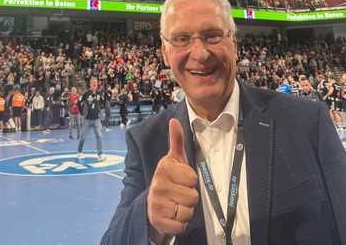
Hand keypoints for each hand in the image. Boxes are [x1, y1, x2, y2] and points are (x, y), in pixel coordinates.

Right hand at [147, 118, 198, 242]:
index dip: (190, 181)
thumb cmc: (168, 180)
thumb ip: (176, 140)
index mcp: (163, 168)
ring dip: (185, 211)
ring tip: (176, 205)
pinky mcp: (159, 221)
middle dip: (189, 197)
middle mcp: (158, 185)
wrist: (152, 205)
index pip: (193, 178)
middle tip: (178, 194)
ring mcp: (157, 204)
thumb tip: (174, 119)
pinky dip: (180, 224)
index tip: (180, 180)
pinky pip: (181, 226)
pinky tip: (172, 216)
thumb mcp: (174, 159)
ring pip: (188, 212)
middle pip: (193, 196)